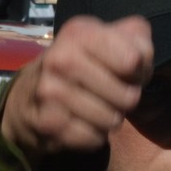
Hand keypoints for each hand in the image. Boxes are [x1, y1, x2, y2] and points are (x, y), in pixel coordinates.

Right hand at [0, 15, 151, 163]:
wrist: (30, 95)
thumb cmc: (84, 66)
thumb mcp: (111, 41)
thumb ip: (138, 41)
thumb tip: (140, 60)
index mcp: (80, 33)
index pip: (133, 59)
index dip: (140, 72)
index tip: (128, 71)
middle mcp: (60, 58)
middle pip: (127, 96)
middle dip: (128, 100)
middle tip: (115, 95)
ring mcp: (49, 90)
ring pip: (110, 119)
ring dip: (111, 120)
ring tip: (100, 109)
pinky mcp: (47, 121)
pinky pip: (92, 138)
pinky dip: (95, 136)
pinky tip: (84, 124)